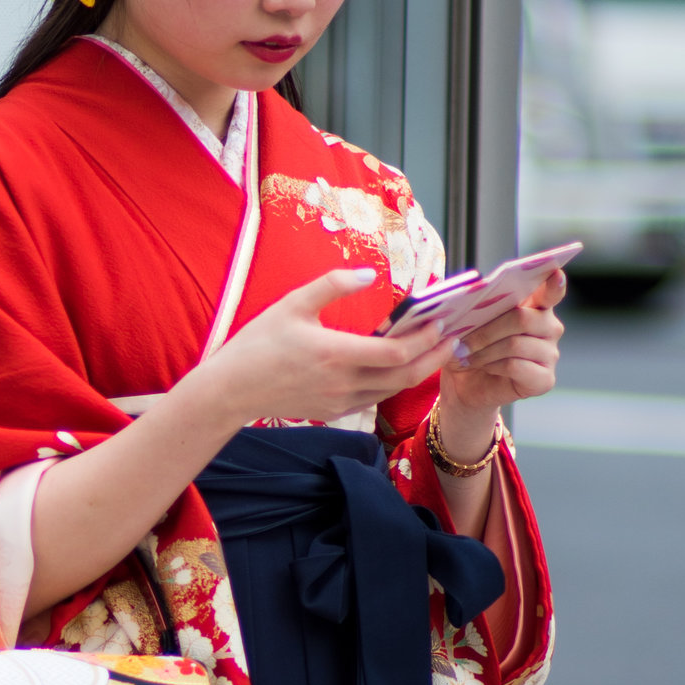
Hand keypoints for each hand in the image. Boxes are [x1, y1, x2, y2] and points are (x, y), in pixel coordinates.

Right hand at [206, 268, 455, 430]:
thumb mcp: (292, 304)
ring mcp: (340, 401)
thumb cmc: (257, 344)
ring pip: (393, 389)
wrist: (230, 391)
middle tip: (455, 338)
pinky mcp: (334, 410)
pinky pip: (374, 396)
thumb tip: (368, 273)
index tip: (441, 321)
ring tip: (436, 350)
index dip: (425, 339)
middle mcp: (343, 383)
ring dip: (418, 370)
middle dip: (435, 357)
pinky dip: (393, 380)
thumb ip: (332, 285)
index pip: (395, 352)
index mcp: (335, 354)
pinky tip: (400, 364)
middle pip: (405, 375)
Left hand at [435, 269, 566, 449]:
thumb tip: (472, 291)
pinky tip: (481, 366)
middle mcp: (549, 328)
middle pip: (523, 318)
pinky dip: (492, 366)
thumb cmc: (469, 347)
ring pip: (516, 344)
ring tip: (465, 355)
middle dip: (487, 329)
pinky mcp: (545, 379)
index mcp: (535, 306)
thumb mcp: (468, 322)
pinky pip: (516, 366)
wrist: (465, 384)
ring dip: (484, 350)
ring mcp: (550, 354)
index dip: (554, 283)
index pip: (552, 291)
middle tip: (462, 339)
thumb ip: (478, 305)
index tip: (555, 273)